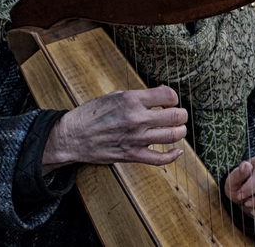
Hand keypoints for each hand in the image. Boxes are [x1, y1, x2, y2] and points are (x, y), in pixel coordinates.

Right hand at [42, 85, 187, 173]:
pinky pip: (160, 159)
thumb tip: (161, 94)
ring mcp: (136, 139)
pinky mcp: (132, 156)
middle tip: (179, 115)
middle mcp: (136, 119)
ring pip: (172, 136)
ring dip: (180, 131)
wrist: (72, 136)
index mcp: (132, 100)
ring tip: (178, 129)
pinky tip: (177, 150)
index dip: (173, 98)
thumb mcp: (115, 96)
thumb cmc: (92, 114)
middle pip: (175, 116)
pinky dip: (173, 155)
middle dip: (182, 114)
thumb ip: (138, 96)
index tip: (170, 101)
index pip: (168, 95)